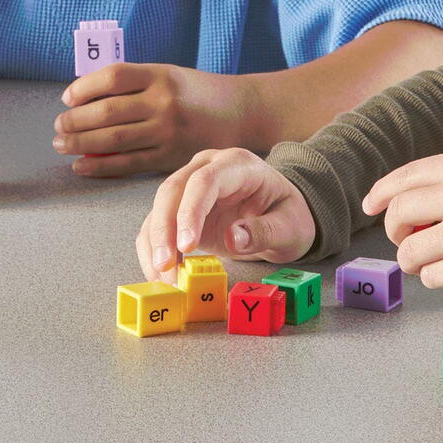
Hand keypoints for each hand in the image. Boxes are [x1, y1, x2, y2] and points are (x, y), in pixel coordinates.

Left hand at [54, 62, 257, 176]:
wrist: (241, 112)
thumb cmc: (198, 92)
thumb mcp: (169, 74)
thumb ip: (134, 83)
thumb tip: (84, 98)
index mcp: (161, 75)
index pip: (112, 77)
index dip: (83, 88)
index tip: (67, 97)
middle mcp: (164, 102)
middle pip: (107, 112)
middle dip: (74, 121)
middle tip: (59, 127)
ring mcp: (168, 131)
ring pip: (113, 139)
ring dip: (81, 143)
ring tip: (63, 145)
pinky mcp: (171, 156)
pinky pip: (128, 163)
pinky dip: (101, 166)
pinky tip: (82, 165)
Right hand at [136, 148, 316, 280]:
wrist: (281, 216)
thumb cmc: (287, 216)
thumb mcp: (289, 226)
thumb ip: (265, 231)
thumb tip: (233, 238)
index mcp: (238, 164)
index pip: (205, 181)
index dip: (191, 212)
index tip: (187, 245)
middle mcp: (208, 168)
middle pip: (173, 190)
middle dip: (165, 230)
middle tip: (165, 267)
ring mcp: (190, 186)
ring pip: (159, 208)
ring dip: (155, 244)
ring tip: (163, 278)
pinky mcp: (180, 209)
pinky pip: (158, 226)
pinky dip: (153, 250)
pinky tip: (159, 274)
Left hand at [361, 150, 442, 295]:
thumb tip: (409, 208)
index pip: (401, 179)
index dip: (380, 195)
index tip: (371, 206)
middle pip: (396, 216)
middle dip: (397, 233)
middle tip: (411, 240)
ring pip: (409, 254)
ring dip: (418, 261)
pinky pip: (432, 278)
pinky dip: (439, 278)